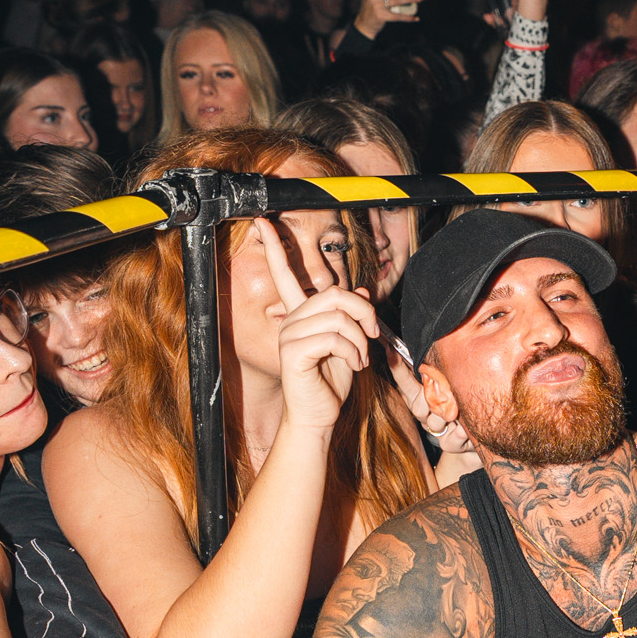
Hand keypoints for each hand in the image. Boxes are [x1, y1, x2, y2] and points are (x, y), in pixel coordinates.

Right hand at [257, 219, 377, 431]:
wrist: (320, 416)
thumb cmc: (331, 382)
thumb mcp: (349, 344)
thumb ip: (352, 317)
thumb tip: (362, 292)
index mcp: (300, 314)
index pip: (284, 274)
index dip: (274, 247)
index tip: (263, 221)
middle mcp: (291, 320)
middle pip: (335, 294)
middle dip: (364, 313)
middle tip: (373, 336)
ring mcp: (289, 336)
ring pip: (339, 318)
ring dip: (361, 340)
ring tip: (360, 359)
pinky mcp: (293, 353)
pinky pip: (334, 338)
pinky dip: (353, 352)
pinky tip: (353, 366)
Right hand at [383, 333, 473, 455]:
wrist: (478, 439)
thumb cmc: (466, 406)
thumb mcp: (454, 387)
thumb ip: (442, 374)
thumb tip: (431, 351)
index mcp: (423, 396)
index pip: (406, 382)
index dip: (398, 369)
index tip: (391, 351)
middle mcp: (426, 413)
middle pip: (417, 405)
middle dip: (429, 400)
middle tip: (444, 395)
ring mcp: (436, 429)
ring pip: (435, 422)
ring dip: (448, 417)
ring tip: (460, 413)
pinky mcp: (449, 443)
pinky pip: (450, 439)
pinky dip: (459, 433)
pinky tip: (464, 430)